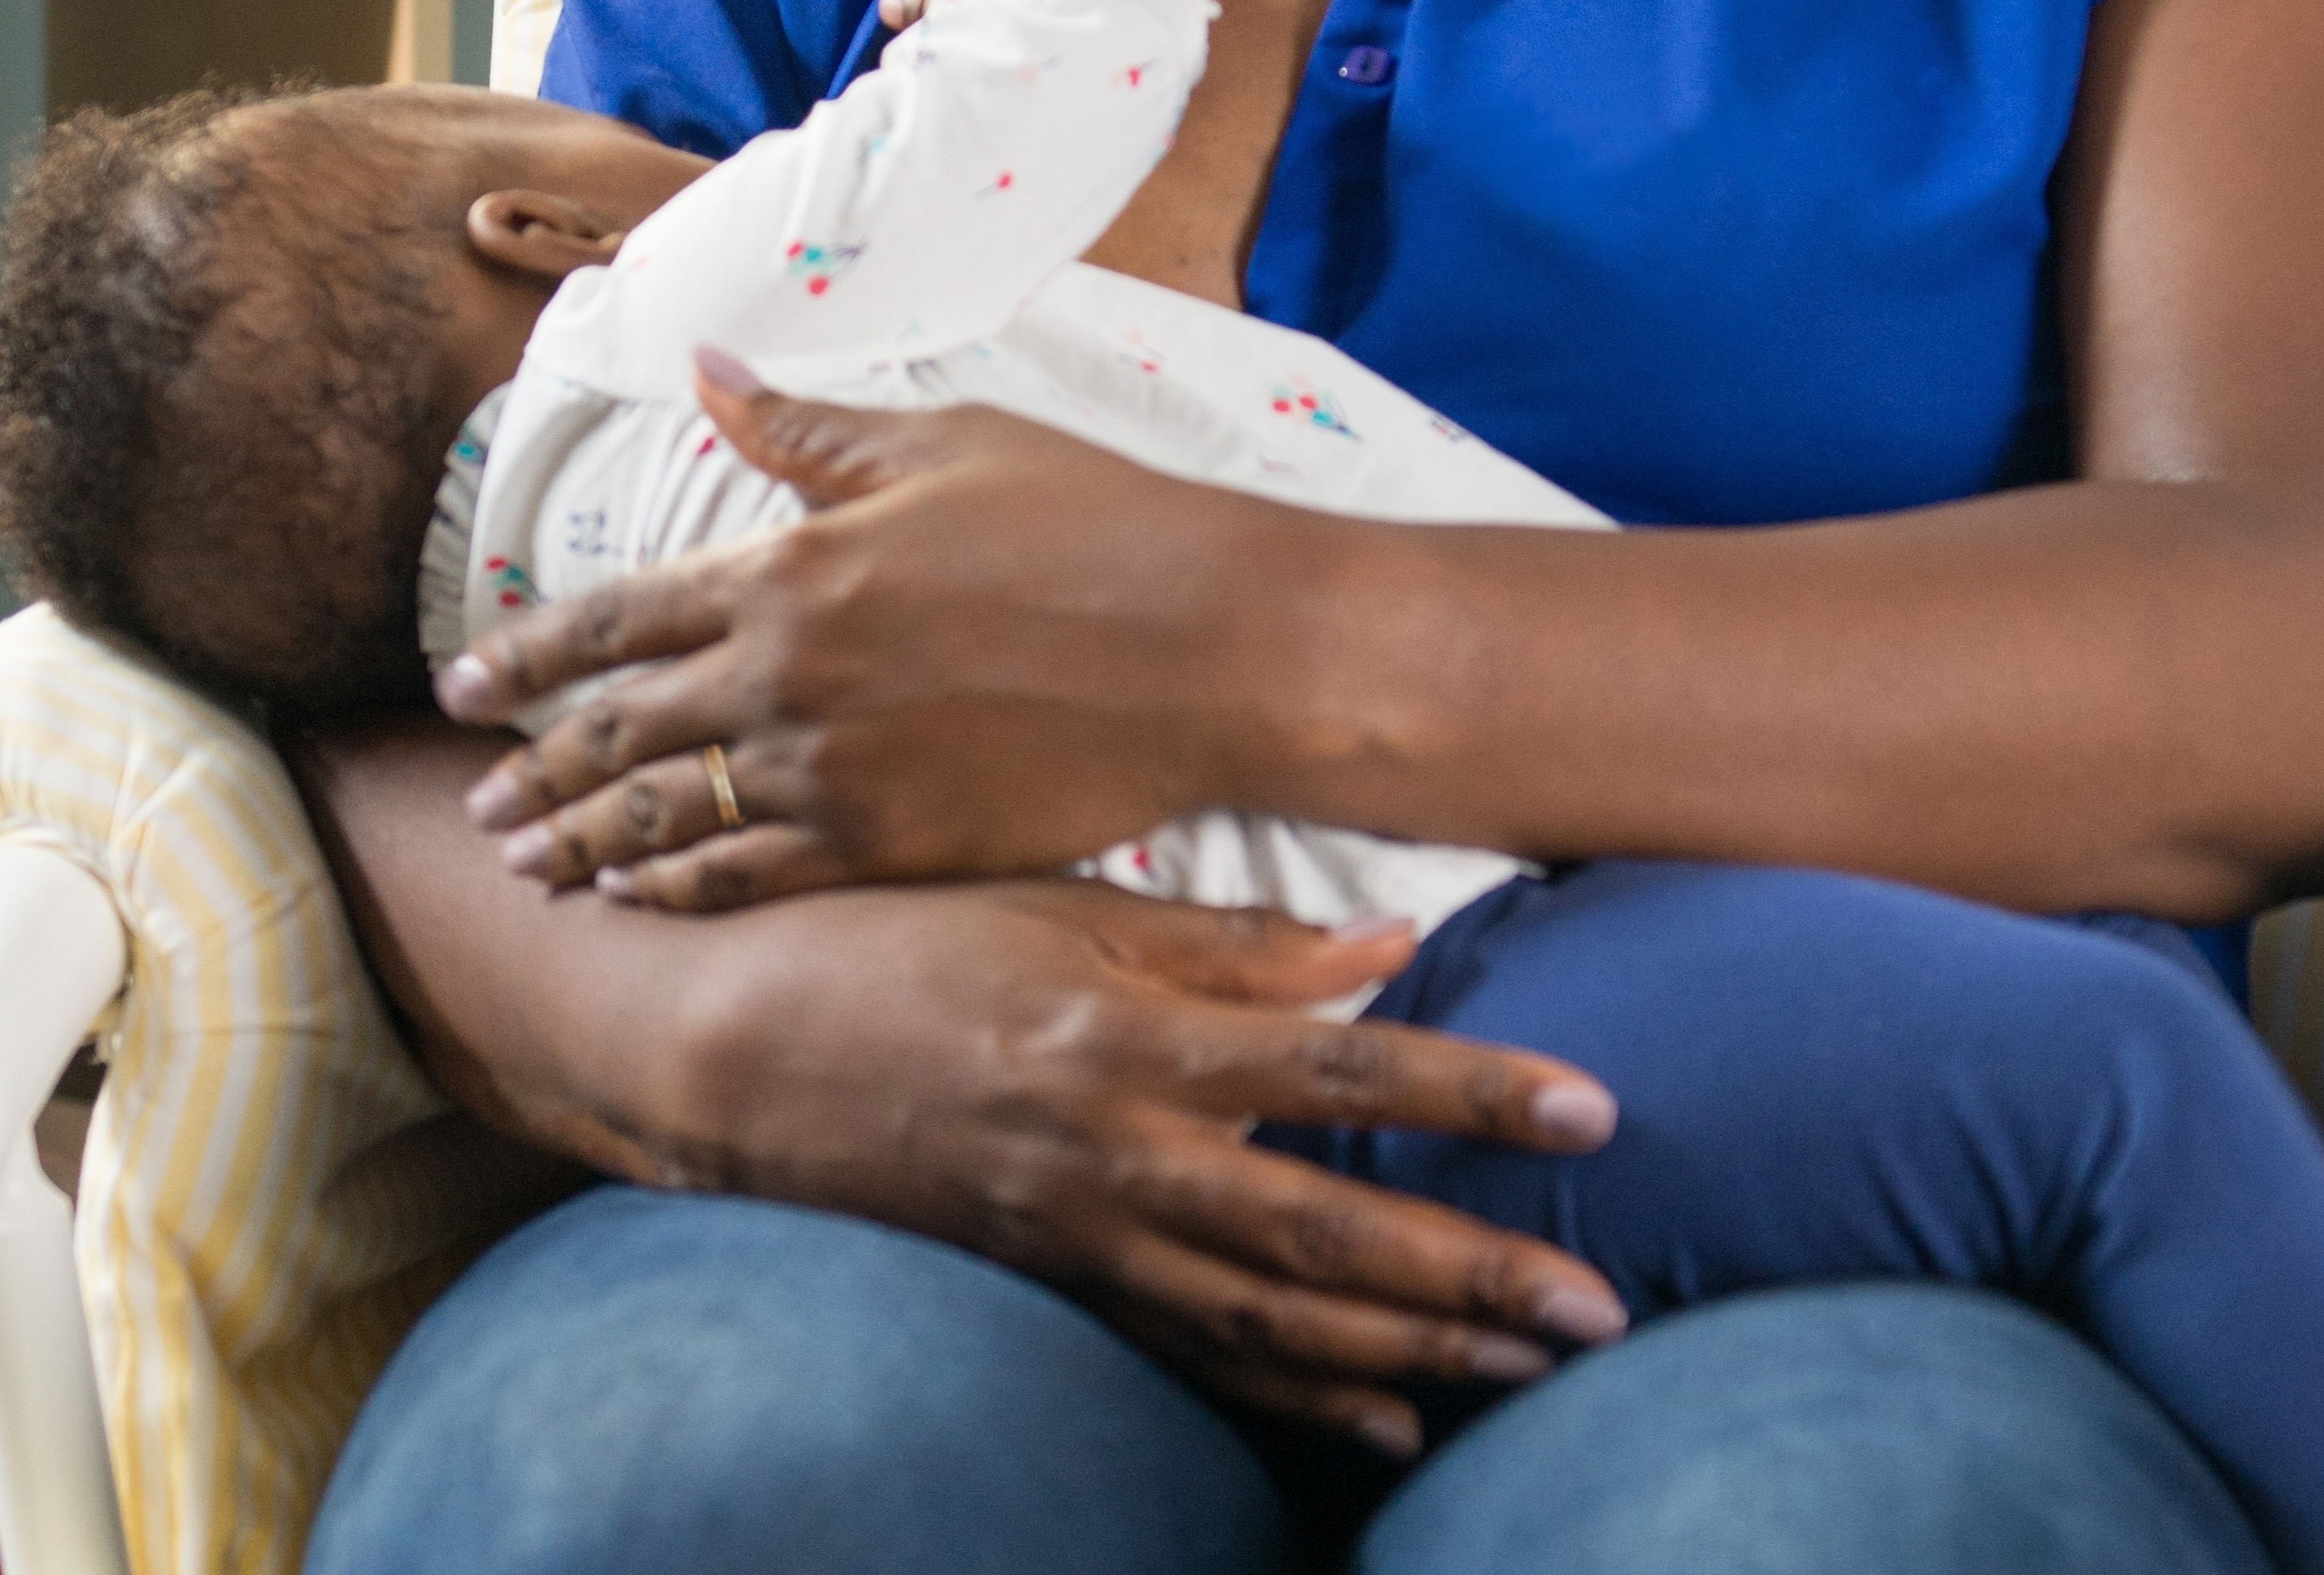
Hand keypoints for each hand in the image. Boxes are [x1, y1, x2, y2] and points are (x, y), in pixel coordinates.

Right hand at [297, 722, 1626, 1462]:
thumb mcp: (1055, 903)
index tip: (1594, 1112)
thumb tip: (1391, 949)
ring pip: (1277, 1317)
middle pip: (1328, 1231)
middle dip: (1472, 1275)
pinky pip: (1196, 1357)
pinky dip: (1298, 1395)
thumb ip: (1226, 941)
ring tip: (1534, 1362)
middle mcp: (1115, 1152)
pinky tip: (1390, 1419)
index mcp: (1125, 1033)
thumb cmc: (894, 940)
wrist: (723, 1048)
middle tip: (1600, 1308)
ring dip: (1413, 1348)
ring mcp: (1081, 1237)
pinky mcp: (1053, 1286)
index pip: (1339, 1070)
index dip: (1471, 1095)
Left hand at [442, 365, 1290, 907]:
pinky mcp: (893, 845)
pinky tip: (641, 904)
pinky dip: (681, 894)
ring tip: (527, 865)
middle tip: (475, 800)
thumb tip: (703, 373)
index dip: (528, 655)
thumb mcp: (944, 443)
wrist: (1210, 643)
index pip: (616, 617)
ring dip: (584, 845)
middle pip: (619, 732)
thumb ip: (808, 431)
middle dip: (534, 771)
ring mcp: (836, 771)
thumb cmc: (1091, 520)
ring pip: (668, 821)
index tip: (465, 680)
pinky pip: (753, 880)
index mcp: (792, 564)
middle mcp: (788, 674)